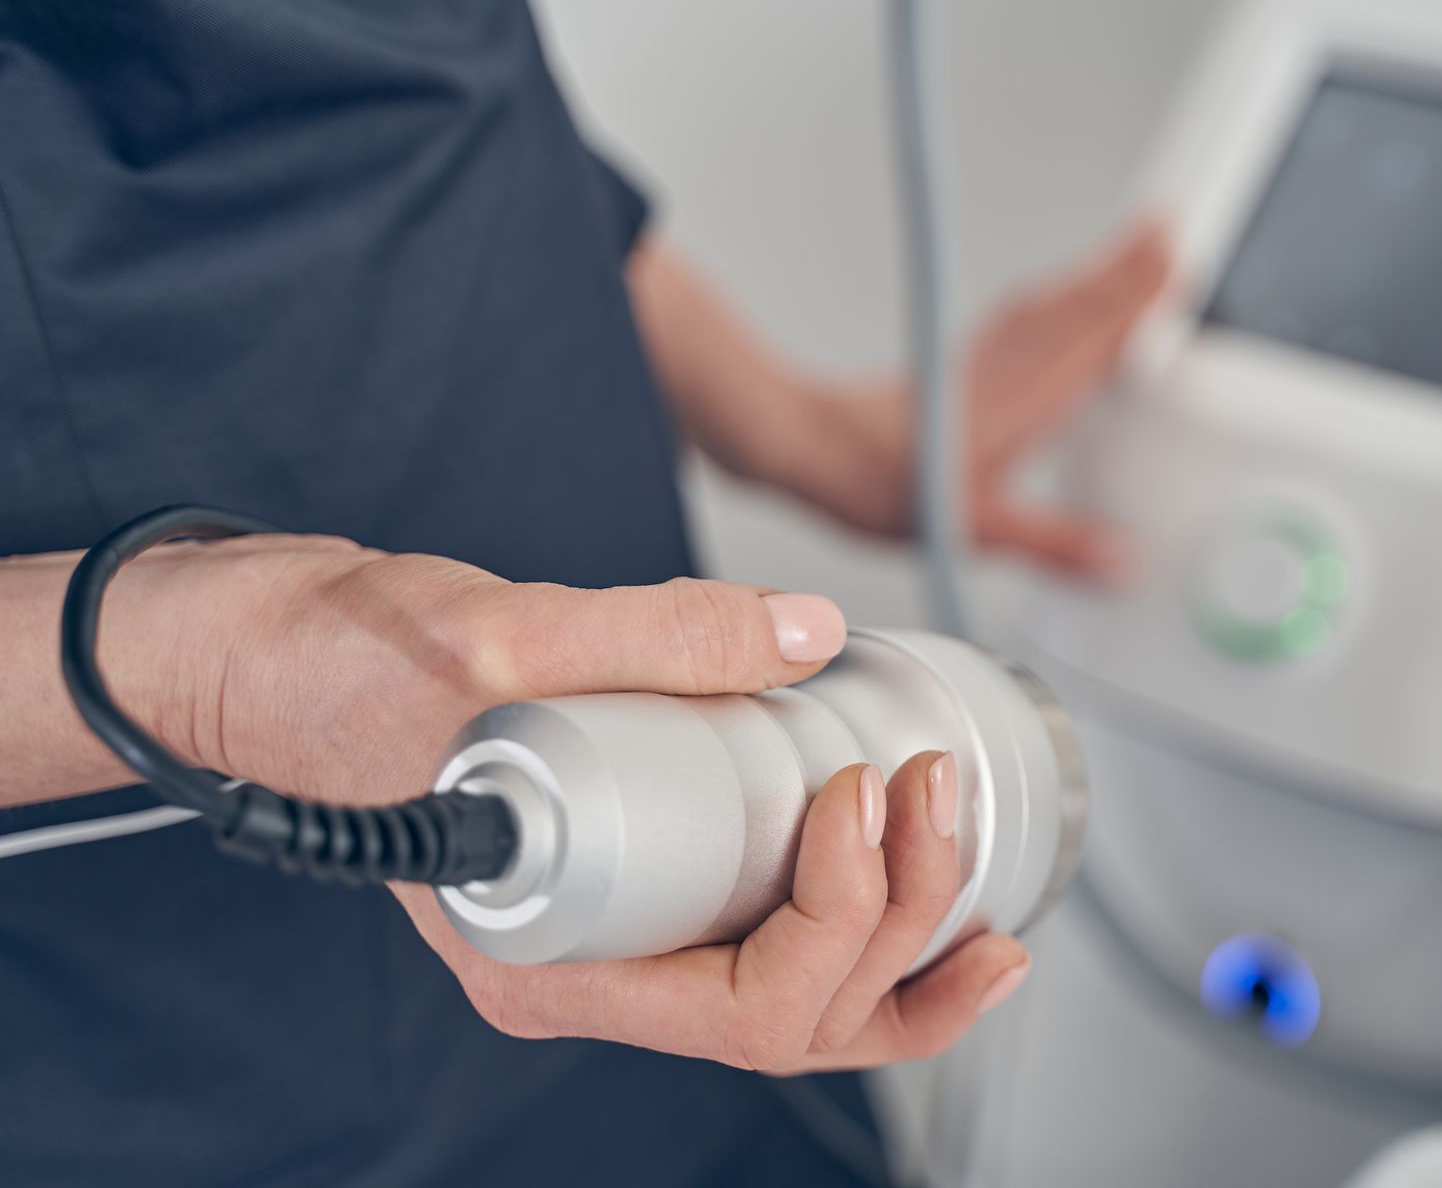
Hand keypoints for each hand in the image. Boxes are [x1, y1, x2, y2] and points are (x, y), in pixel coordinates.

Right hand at [42, 534, 1029, 1070]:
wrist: (273, 655)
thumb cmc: (339, 672)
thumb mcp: (491, 638)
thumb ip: (653, 635)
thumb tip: (810, 632)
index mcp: (547, 956)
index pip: (738, 1013)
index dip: (839, 924)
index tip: (860, 796)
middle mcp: (595, 967)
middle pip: (795, 1010)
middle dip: (901, 916)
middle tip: (933, 789)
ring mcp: (623, 929)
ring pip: (801, 989)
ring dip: (909, 922)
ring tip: (963, 825)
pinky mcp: (645, 874)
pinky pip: (775, 933)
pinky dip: (871, 914)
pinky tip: (936, 868)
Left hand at [780, 220, 1174, 579]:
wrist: (810, 449)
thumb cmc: (879, 483)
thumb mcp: (978, 529)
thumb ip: (1056, 544)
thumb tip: (1122, 560)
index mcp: (1019, 404)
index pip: (1092, 340)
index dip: (1136, 304)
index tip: (1178, 270)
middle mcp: (1002, 372)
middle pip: (1076, 308)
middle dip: (1126, 268)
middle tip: (1167, 227)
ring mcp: (979, 362)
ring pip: (1049, 306)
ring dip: (1093, 274)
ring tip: (1133, 245)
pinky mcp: (957, 362)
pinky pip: (1020, 316)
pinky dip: (1054, 297)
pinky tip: (1058, 298)